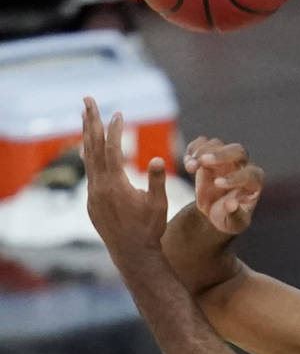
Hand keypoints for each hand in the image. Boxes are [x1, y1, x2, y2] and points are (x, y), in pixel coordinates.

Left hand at [82, 97, 167, 255]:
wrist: (132, 253)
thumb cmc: (150, 228)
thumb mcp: (159, 204)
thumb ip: (157, 180)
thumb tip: (158, 158)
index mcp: (116, 184)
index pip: (112, 149)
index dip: (115, 130)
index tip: (119, 113)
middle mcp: (99, 186)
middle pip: (92, 147)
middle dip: (91, 122)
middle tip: (87, 99)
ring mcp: (93, 194)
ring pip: (87, 159)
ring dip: (87, 136)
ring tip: (86, 118)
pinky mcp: (92, 201)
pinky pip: (89, 172)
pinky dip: (89, 156)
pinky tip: (89, 149)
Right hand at [183, 137, 262, 234]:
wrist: (216, 212)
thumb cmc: (229, 218)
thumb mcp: (233, 223)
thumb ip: (234, 215)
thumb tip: (231, 204)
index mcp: (254, 182)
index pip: (250, 174)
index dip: (235, 177)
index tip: (217, 184)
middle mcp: (243, 166)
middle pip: (238, 151)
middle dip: (221, 155)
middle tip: (203, 161)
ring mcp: (225, 158)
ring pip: (217, 145)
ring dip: (202, 152)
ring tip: (190, 167)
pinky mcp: (209, 156)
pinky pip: (202, 143)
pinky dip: (193, 148)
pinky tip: (188, 161)